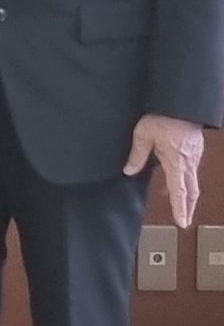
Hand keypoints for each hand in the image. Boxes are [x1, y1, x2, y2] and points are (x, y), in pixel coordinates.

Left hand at [126, 113, 205, 227]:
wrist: (182, 103)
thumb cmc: (164, 117)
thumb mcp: (143, 135)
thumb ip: (137, 155)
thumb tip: (129, 171)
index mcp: (177, 162)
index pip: (180, 192)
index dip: (181, 208)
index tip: (182, 222)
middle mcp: (189, 162)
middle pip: (191, 190)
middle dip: (187, 207)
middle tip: (184, 220)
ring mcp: (194, 156)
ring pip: (191, 181)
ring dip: (185, 194)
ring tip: (176, 203)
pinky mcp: (194, 149)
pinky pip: (190, 170)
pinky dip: (184, 180)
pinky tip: (173, 180)